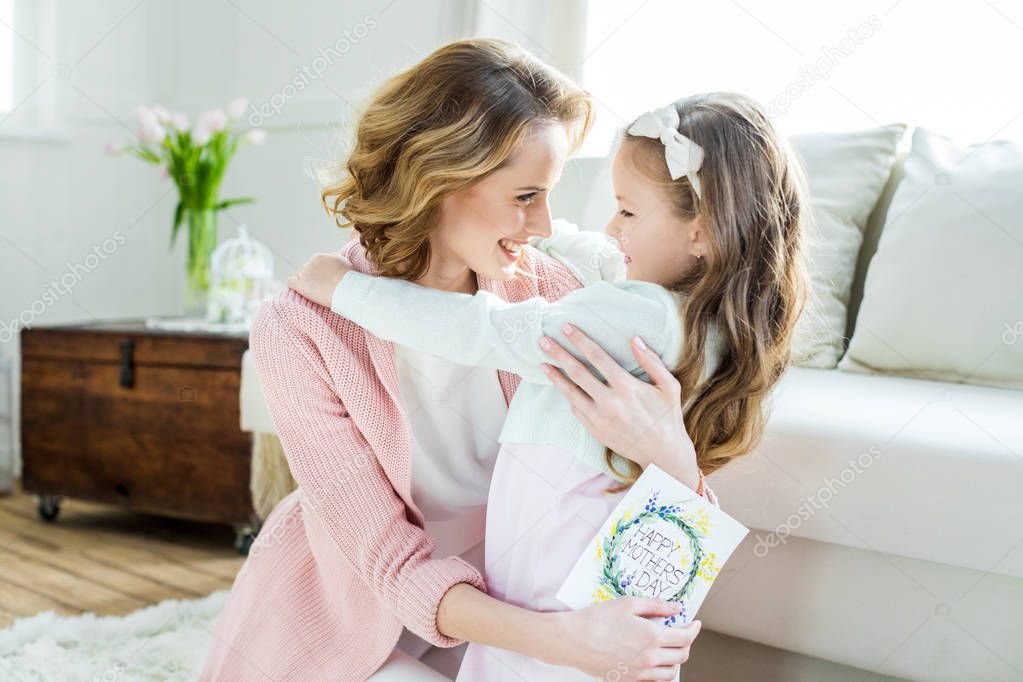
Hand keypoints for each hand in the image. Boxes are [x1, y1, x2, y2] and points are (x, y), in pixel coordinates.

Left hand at [287, 252, 352, 307]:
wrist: (345, 288)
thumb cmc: (348, 277)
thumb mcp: (343, 261)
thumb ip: (333, 259)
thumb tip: (330, 260)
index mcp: (319, 257)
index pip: (313, 263)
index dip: (318, 272)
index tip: (323, 279)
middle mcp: (310, 263)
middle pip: (306, 269)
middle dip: (311, 277)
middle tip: (319, 286)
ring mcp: (304, 273)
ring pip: (299, 275)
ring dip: (305, 282)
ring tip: (313, 290)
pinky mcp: (300, 284)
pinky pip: (291, 282)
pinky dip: (294, 286)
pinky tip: (301, 291)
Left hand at [539, 325, 700, 489]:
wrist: (663, 455)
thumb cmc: (668, 417)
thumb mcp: (669, 386)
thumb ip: (651, 361)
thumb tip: (635, 339)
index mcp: (627, 387)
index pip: (598, 357)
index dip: (580, 341)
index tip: (566, 328)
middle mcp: (609, 402)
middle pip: (577, 372)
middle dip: (559, 354)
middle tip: (543, 341)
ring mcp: (599, 419)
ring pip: (570, 393)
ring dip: (555, 377)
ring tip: (542, 363)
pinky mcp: (595, 431)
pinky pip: (576, 410)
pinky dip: (568, 397)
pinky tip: (562, 387)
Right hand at [544, 597, 700, 680]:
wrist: (573, 640)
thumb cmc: (597, 620)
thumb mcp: (628, 604)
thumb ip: (656, 605)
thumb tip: (676, 608)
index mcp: (652, 637)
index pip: (685, 637)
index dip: (694, 629)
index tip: (694, 624)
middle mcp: (649, 658)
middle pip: (681, 656)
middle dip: (686, 644)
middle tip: (682, 634)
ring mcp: (639, 673)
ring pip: (670, 673)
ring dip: (675, 661)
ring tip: (669, 650)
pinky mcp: (628, 681)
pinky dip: (659, 673)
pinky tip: (653, 662)